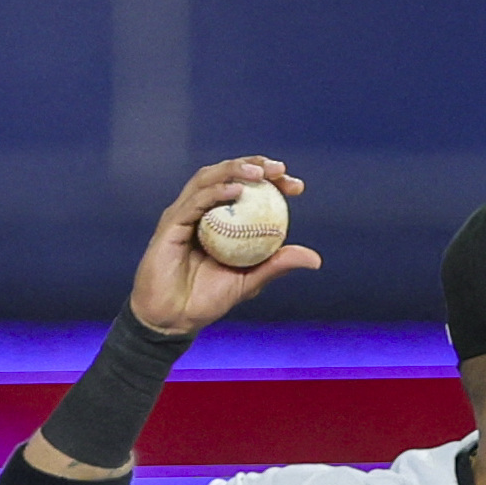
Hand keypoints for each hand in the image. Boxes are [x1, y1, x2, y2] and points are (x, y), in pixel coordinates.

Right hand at [129, 156, 320, 335]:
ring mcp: (183, 214)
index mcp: (219, 218)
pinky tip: (236, 191)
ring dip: (234, 170)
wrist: (173, 319)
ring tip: (259, 173)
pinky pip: (195, 202)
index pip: (246, 189)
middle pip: (226, 174)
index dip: (272, 181)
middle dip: (254, 165)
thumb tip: (315, 259)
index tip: (297, 186)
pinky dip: (215, 192)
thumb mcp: (250, 281)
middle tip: (279, 169)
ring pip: (208, 179)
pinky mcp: (170, 224)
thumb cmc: (207, 300)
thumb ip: (276, 265)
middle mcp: (200, 209)